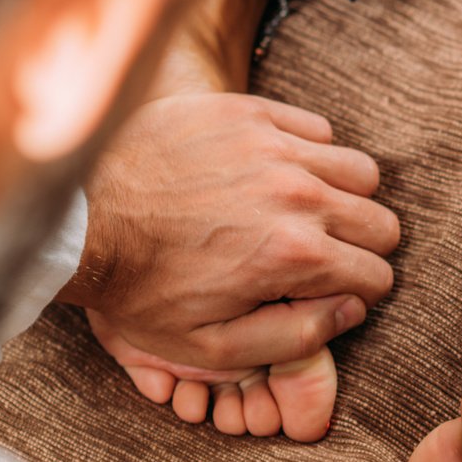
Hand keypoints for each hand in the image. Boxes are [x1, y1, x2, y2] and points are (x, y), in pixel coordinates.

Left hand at [64, 91, 400, 370]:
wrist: (79, 215)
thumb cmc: (139, 288)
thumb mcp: (209, 347)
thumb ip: (293, 337)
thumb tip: (350, 311)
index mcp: (294, 256)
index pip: (376, 274)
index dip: (360, 292)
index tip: (334, 293)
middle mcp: (297, 194)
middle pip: (381, 221)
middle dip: (362, 248)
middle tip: (326, 258)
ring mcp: (275, 148)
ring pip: (361, 171)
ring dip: (345, 198)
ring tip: (308, 214)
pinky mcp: (250, 114)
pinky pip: (318, 128)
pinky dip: (311, 153)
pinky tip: (278, 175)